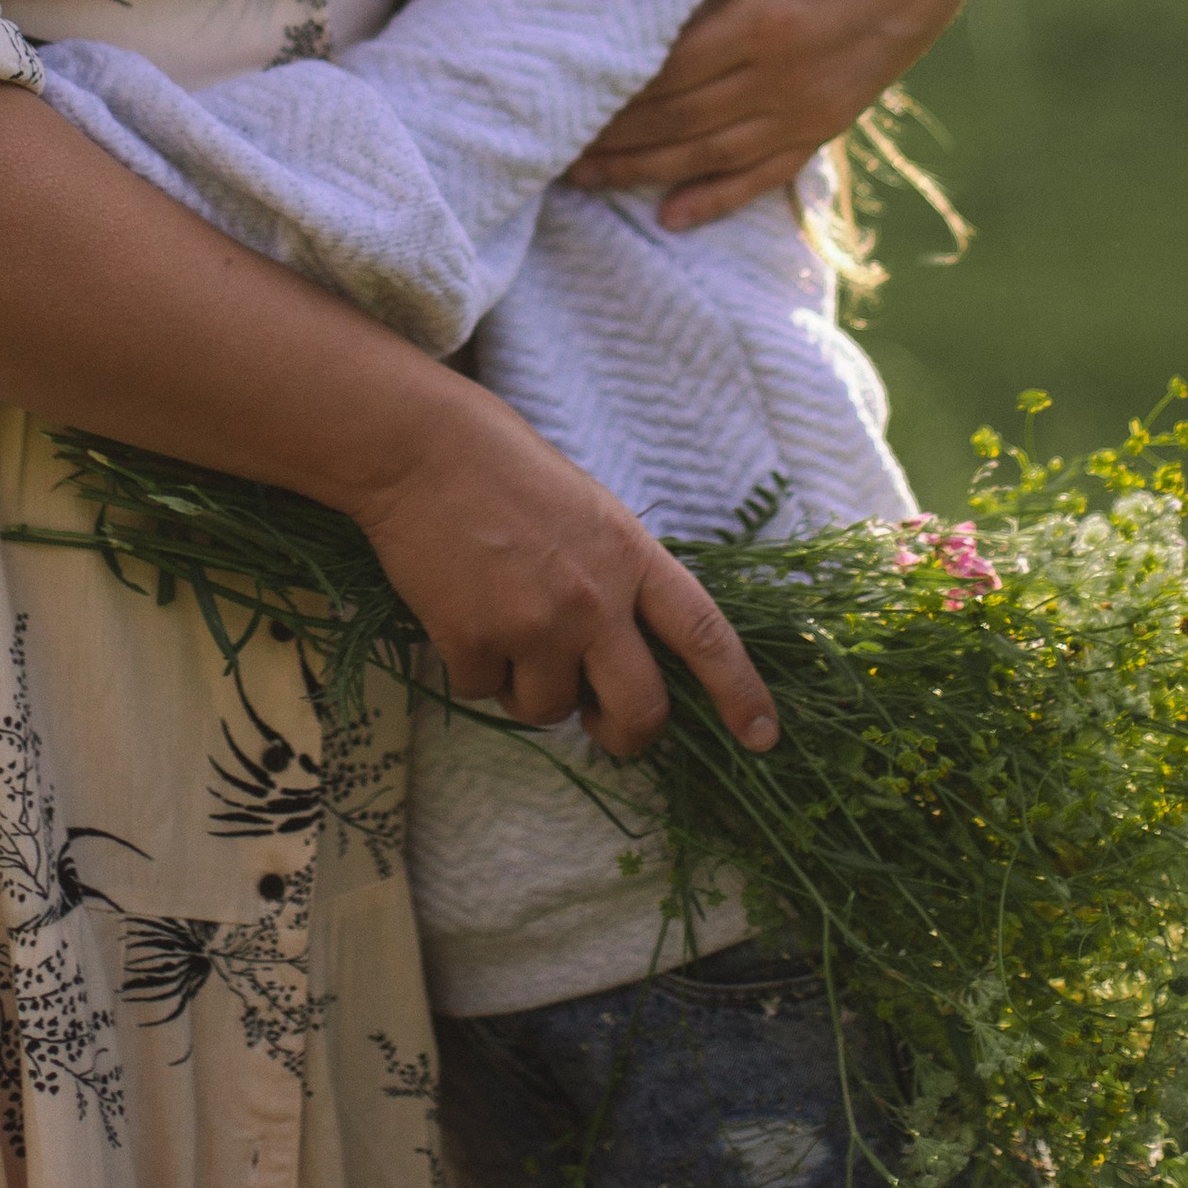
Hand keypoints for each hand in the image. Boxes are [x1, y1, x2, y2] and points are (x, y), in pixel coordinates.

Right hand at [353, 387, 777, 761]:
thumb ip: (620, 577)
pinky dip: (472, 669)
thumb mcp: (592, 513)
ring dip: (528, 690)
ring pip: (549, 711)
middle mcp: (594, 598)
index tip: (763, 738)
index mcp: (632, 557)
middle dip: (626, 735)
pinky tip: (458, 615)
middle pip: (640, 709)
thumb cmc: (507, 471)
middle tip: (605, 727)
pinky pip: (483, 693)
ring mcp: (535, 624)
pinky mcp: (473, 640)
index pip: (704, 635)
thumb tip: (624, 653)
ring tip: (504, 630)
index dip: (740, 691)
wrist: (423, 449)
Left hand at [568, 0, 979, 229]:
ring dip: (641, 170)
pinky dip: (717, 199)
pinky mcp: (825, 123)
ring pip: (708, 152)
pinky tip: (670, 217)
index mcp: (765, 16)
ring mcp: (806, 105)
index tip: (552, 87)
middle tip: (541, 139)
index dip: (606, 84)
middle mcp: (783, 73)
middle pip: (675, 116)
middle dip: (607, 132)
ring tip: (579, 177)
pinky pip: (765, 172)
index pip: (664, 68)